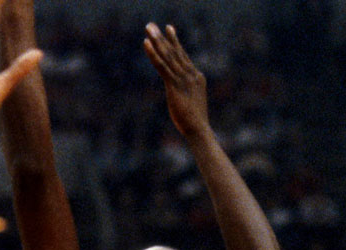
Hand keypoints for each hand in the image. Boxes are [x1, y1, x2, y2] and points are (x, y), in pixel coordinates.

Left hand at [143, 23, 211, 140]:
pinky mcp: (174, 85)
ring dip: (157, 40)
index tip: (168, 30)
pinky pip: (161, 65)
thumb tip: (182, 96)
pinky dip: (153, 54)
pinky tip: (146, 43)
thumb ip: (187, 94)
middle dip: (163, 37)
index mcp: (197, 78)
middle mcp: (191, 74)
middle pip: (175, 52)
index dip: (175, 43)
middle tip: (152, 25)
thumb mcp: (192, 103)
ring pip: (167, 55)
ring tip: (148, 28)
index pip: (183, 56)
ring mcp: (183, 79)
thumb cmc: (195, 122)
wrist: (198, 129)